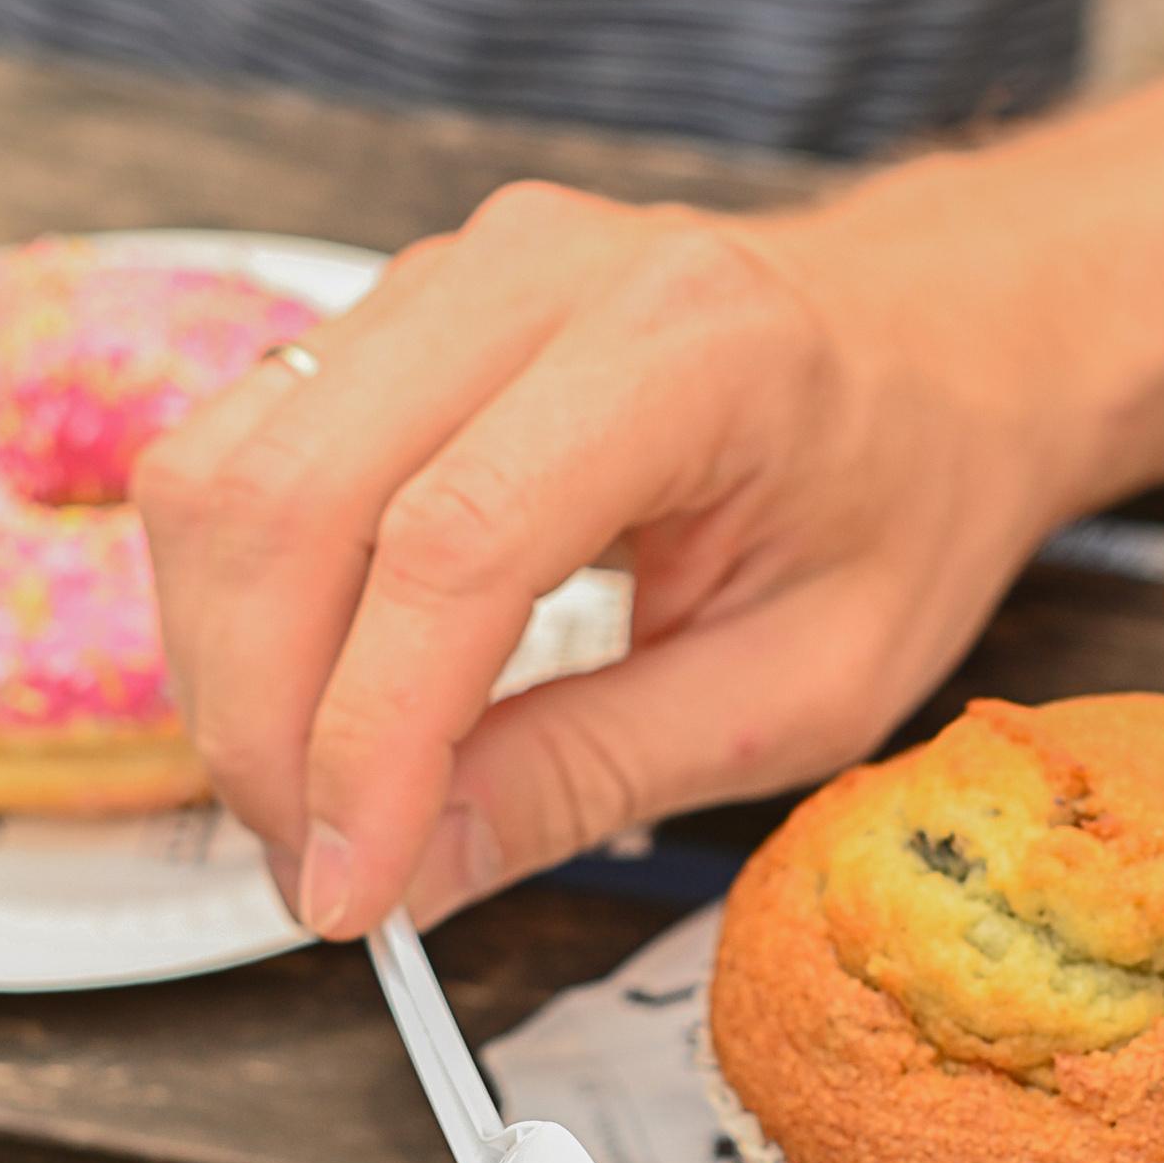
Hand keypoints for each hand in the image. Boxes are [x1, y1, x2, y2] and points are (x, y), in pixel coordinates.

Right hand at [134, 175, 1082, 937]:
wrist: (937, 343)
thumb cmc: (901, 497)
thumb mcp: (804, 685)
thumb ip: (597, 771)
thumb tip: (411, 873)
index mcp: (688, 350)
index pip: (450, 546)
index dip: (366, 737)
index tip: (350, 889)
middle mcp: (542, 274)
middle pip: (294, 500)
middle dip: (265, 723)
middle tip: (318, 870)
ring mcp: (451, 273)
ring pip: (226, 470)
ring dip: (226, 667)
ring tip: (308, 800)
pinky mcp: (394, 309)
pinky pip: (242, 451)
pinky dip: (237, 599)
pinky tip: (305, 697)